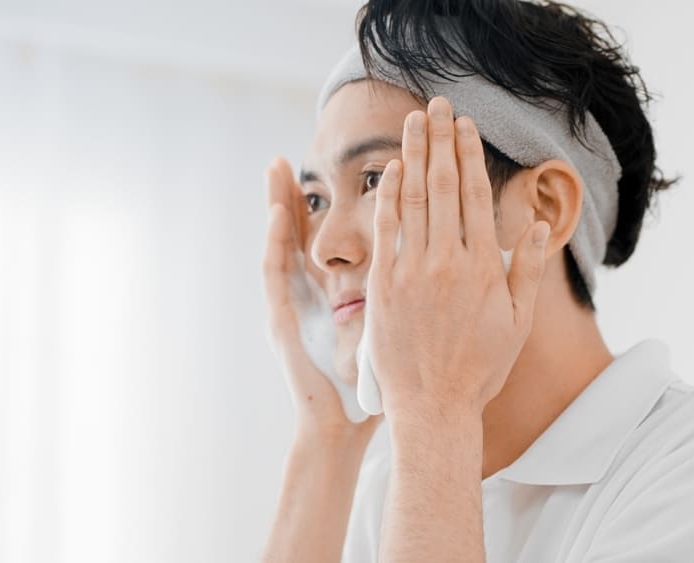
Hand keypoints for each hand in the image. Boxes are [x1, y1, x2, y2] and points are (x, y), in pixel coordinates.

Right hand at [262, 157, 380, 438]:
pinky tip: (276, 215)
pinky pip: (276, 275)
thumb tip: (418, 264)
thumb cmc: (370, 382)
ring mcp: (293, 305)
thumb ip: (392, 294)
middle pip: (302, 230)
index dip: (335, 201)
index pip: (334, 235)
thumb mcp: (381, 330)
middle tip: (295, 153)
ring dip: (280, 204)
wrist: (339, 424)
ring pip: (283, 244)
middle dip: (299, 192)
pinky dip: (275, 243)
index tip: (345, 164)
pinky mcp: (282, 320)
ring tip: (278, 167)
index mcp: (336, 289)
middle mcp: (309, 292)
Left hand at [366, 97, 550, 423]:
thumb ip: (526, 270)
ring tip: (412, 124)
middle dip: (440, 141)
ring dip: (412, 156)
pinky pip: (385, 231)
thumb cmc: (479, 368)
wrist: (433, 406)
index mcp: (483, 267)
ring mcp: (413, 272)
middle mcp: (448, 261)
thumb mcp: (517, 322)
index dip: (468, 156)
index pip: (474, 196)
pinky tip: (389, 171)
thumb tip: (532, 225)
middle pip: (443, 186)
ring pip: (413, 200)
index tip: (464, 126)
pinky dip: (387, 198)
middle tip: (436, 107)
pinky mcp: (383, 286)